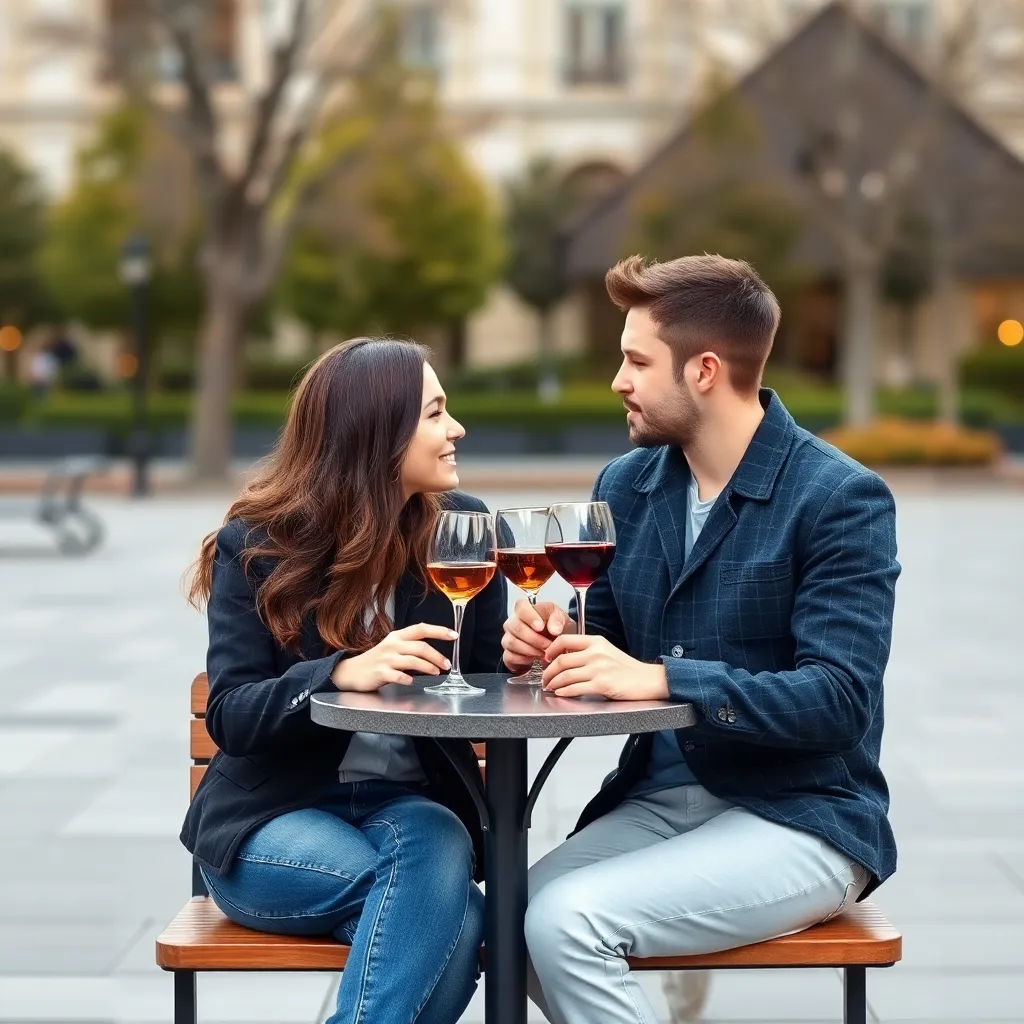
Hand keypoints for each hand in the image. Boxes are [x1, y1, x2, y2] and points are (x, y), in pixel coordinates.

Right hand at [331, 623, 457, 691]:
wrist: (352, 672)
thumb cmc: (377, 660)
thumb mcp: (393, 648)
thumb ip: (411, 648)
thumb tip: (434, 654)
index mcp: (397, 637)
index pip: (421, 629)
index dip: (439, 631)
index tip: (454, 635)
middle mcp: (392, 645)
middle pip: (420, 647)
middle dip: (437, 656)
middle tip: (447, 665)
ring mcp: (386, 659)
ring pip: (412, 660)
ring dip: (428, 667)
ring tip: (436, 672)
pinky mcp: (380, 673)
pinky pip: (398, 675)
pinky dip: (407, 678)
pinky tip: (412, 681)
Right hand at [501, 599, 576, 672]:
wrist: (554, 647)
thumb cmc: (554, 629)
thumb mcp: (562, 619)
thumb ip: (558, 619)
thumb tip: (554, 629)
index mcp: (526, 610)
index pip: (521, 606)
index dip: (530, 616)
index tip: (541, 627)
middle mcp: (513, 622)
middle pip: (516, 627)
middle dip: (534, 638)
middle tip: (547, 644)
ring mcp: (508, 638)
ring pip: (511, 642)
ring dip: (530, 650)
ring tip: (543, 653)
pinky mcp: (507, 654)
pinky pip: (509, 657)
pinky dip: (523, 660)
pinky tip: (533, 659)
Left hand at [541, 634, 668, 700]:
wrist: (648, 680)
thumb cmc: (628, 669)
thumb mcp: (607, 651)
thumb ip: (588, 651)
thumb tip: (565, 657)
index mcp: (596, 641)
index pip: (564, 639)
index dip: (551, 649)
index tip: (546, 658)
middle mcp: (596, 653)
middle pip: (561, 660)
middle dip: (548, 671)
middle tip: (544, 678)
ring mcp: (599, 668)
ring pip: (566, 675)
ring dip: (554, 683)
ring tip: (550, 687)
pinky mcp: (602, 684)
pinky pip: (576, 688)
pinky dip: (565, 691)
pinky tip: (561, 693)